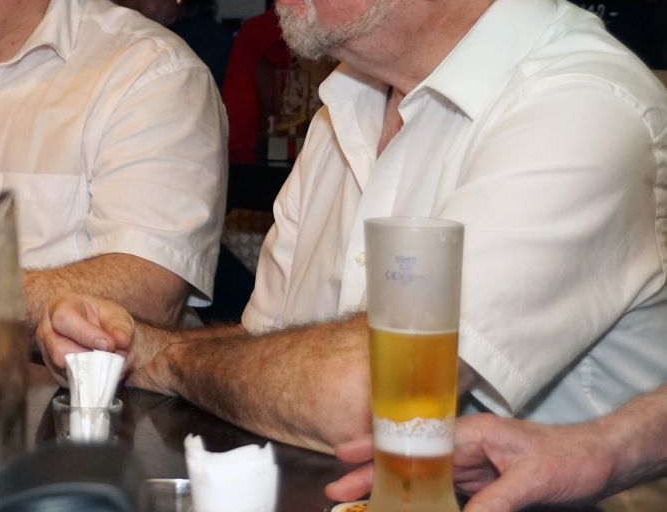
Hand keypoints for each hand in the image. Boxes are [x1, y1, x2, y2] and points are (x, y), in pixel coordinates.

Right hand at [35, 293, 136, 383]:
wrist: (98, 330)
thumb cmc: (102, 318)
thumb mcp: (116, 315)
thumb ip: (120, 327)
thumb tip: (121, 341)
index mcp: (58, 307)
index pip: (64, 320)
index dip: (87, 335)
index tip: (109, 345)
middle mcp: (46, 331)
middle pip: (59, 352)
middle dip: (90, 358)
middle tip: (112, 356)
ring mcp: (47, 355)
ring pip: (66, 371)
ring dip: (93, 371)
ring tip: (110, 362)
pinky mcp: (55, 374)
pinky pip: (73, 383)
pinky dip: (93, 380)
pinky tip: (103, 370)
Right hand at [325, 416, 614, 511]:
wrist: (599, 462)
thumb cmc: (569, 458)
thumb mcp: (533, 479)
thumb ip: (496, 501)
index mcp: (471, 434)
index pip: (414, 438)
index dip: (377, 446)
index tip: (344, 455)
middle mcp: (464, 449)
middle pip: (408, 461)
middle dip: (370, 473)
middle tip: (337, 493)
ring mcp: (470, 469)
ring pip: (419, 481)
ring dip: (390, 492)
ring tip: (359, 505)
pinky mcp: (481, 488)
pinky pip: (441, 497)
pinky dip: (418, 504)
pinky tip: (401, 509)